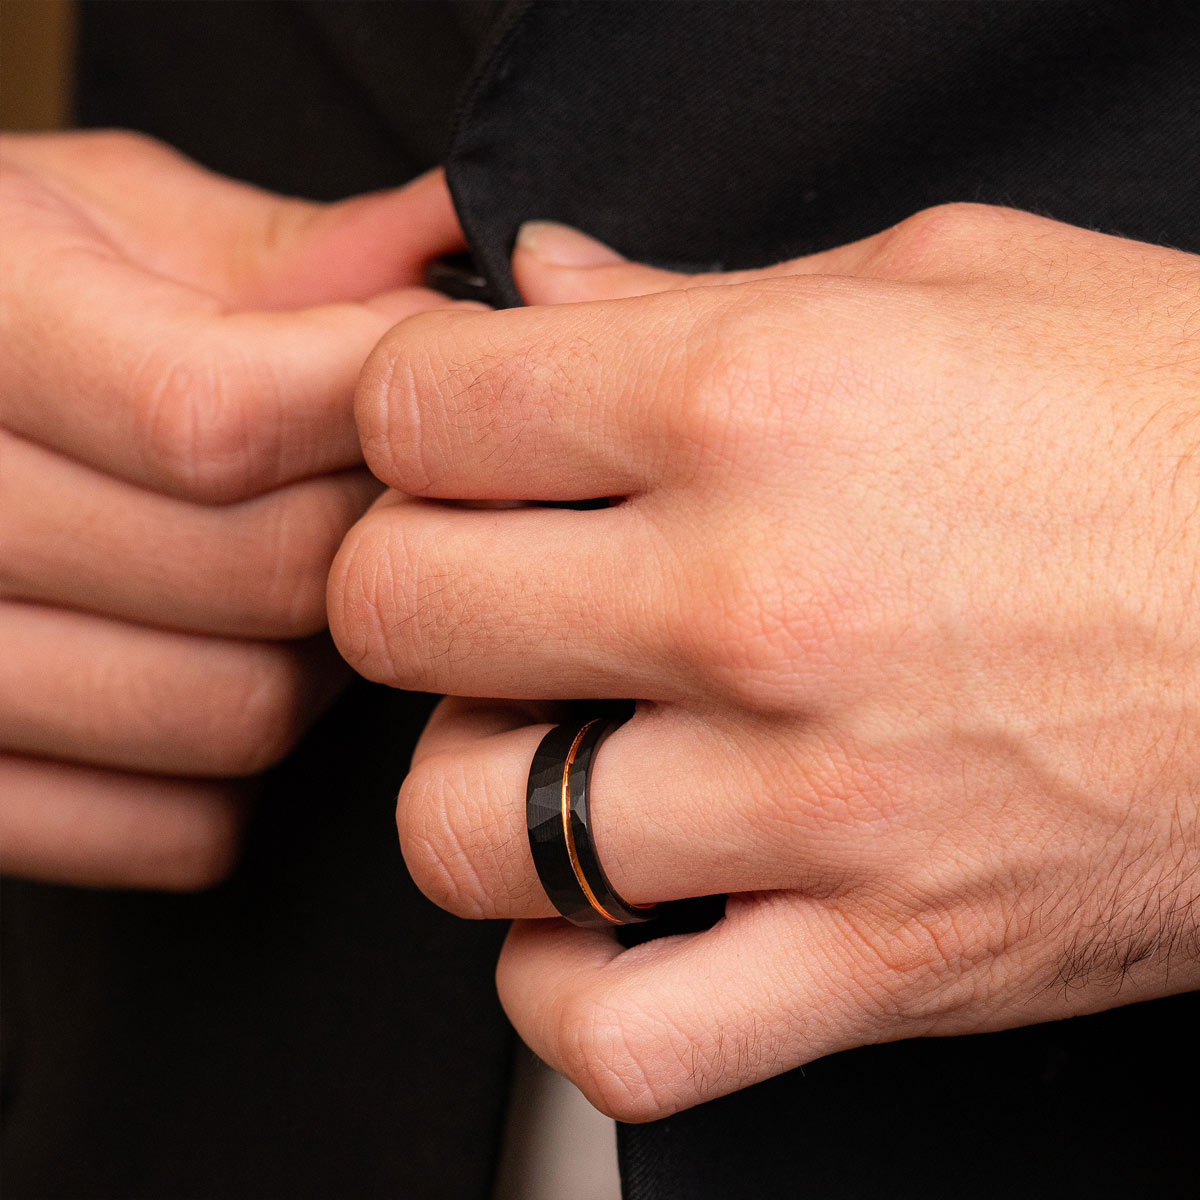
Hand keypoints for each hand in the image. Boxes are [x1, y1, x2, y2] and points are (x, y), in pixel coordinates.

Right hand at [0, 131, 465, 888]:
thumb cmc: (3, 294)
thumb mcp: (113, 219)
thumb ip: (292, 253)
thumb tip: (463, 245)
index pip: (214, 418)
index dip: (362, 411)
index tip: (410, 390)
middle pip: (258, 581)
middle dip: (362, 532)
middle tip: (365, 490)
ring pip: (233, 717)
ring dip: (312, 660)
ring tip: (287, 584)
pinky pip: (172, 834)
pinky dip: (235, 778)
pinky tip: (212, 677)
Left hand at [329, 204, 1199, 1118]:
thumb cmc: (1175, 427)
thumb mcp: (944, 280)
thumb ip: (697, 290)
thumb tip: (542, 286)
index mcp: (759, 403)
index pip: (424, 410)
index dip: (403, 414)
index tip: (443, 436)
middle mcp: (764, 606)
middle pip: (398, 613)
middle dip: (404, 587)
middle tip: (480, 587)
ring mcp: (815, 807)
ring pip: (467, 836)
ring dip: (468, 790)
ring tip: (541, 750)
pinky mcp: (882, 962)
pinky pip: (616, 1037)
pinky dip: (563, 990)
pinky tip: (600, 916)